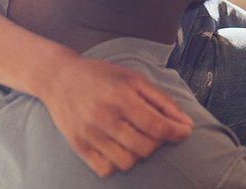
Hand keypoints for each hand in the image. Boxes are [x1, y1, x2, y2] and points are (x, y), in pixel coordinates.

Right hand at [43, 55, 193, 176]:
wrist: (59, 77)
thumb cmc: (101, 76)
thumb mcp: (133, 79)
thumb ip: (162, 101)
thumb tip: (186, 124)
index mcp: (120, 96)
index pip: (157, 126)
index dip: (177, 132)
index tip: (185, 132)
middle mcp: (103, 116)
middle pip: (145, 147)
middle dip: (157, 142)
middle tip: (152, 129)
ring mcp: (89, 134)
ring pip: (128, 162)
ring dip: (137, 153)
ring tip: (133, 137)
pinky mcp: (78, 146)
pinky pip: (106, 170)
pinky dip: (117, 163)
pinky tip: (117, 146)